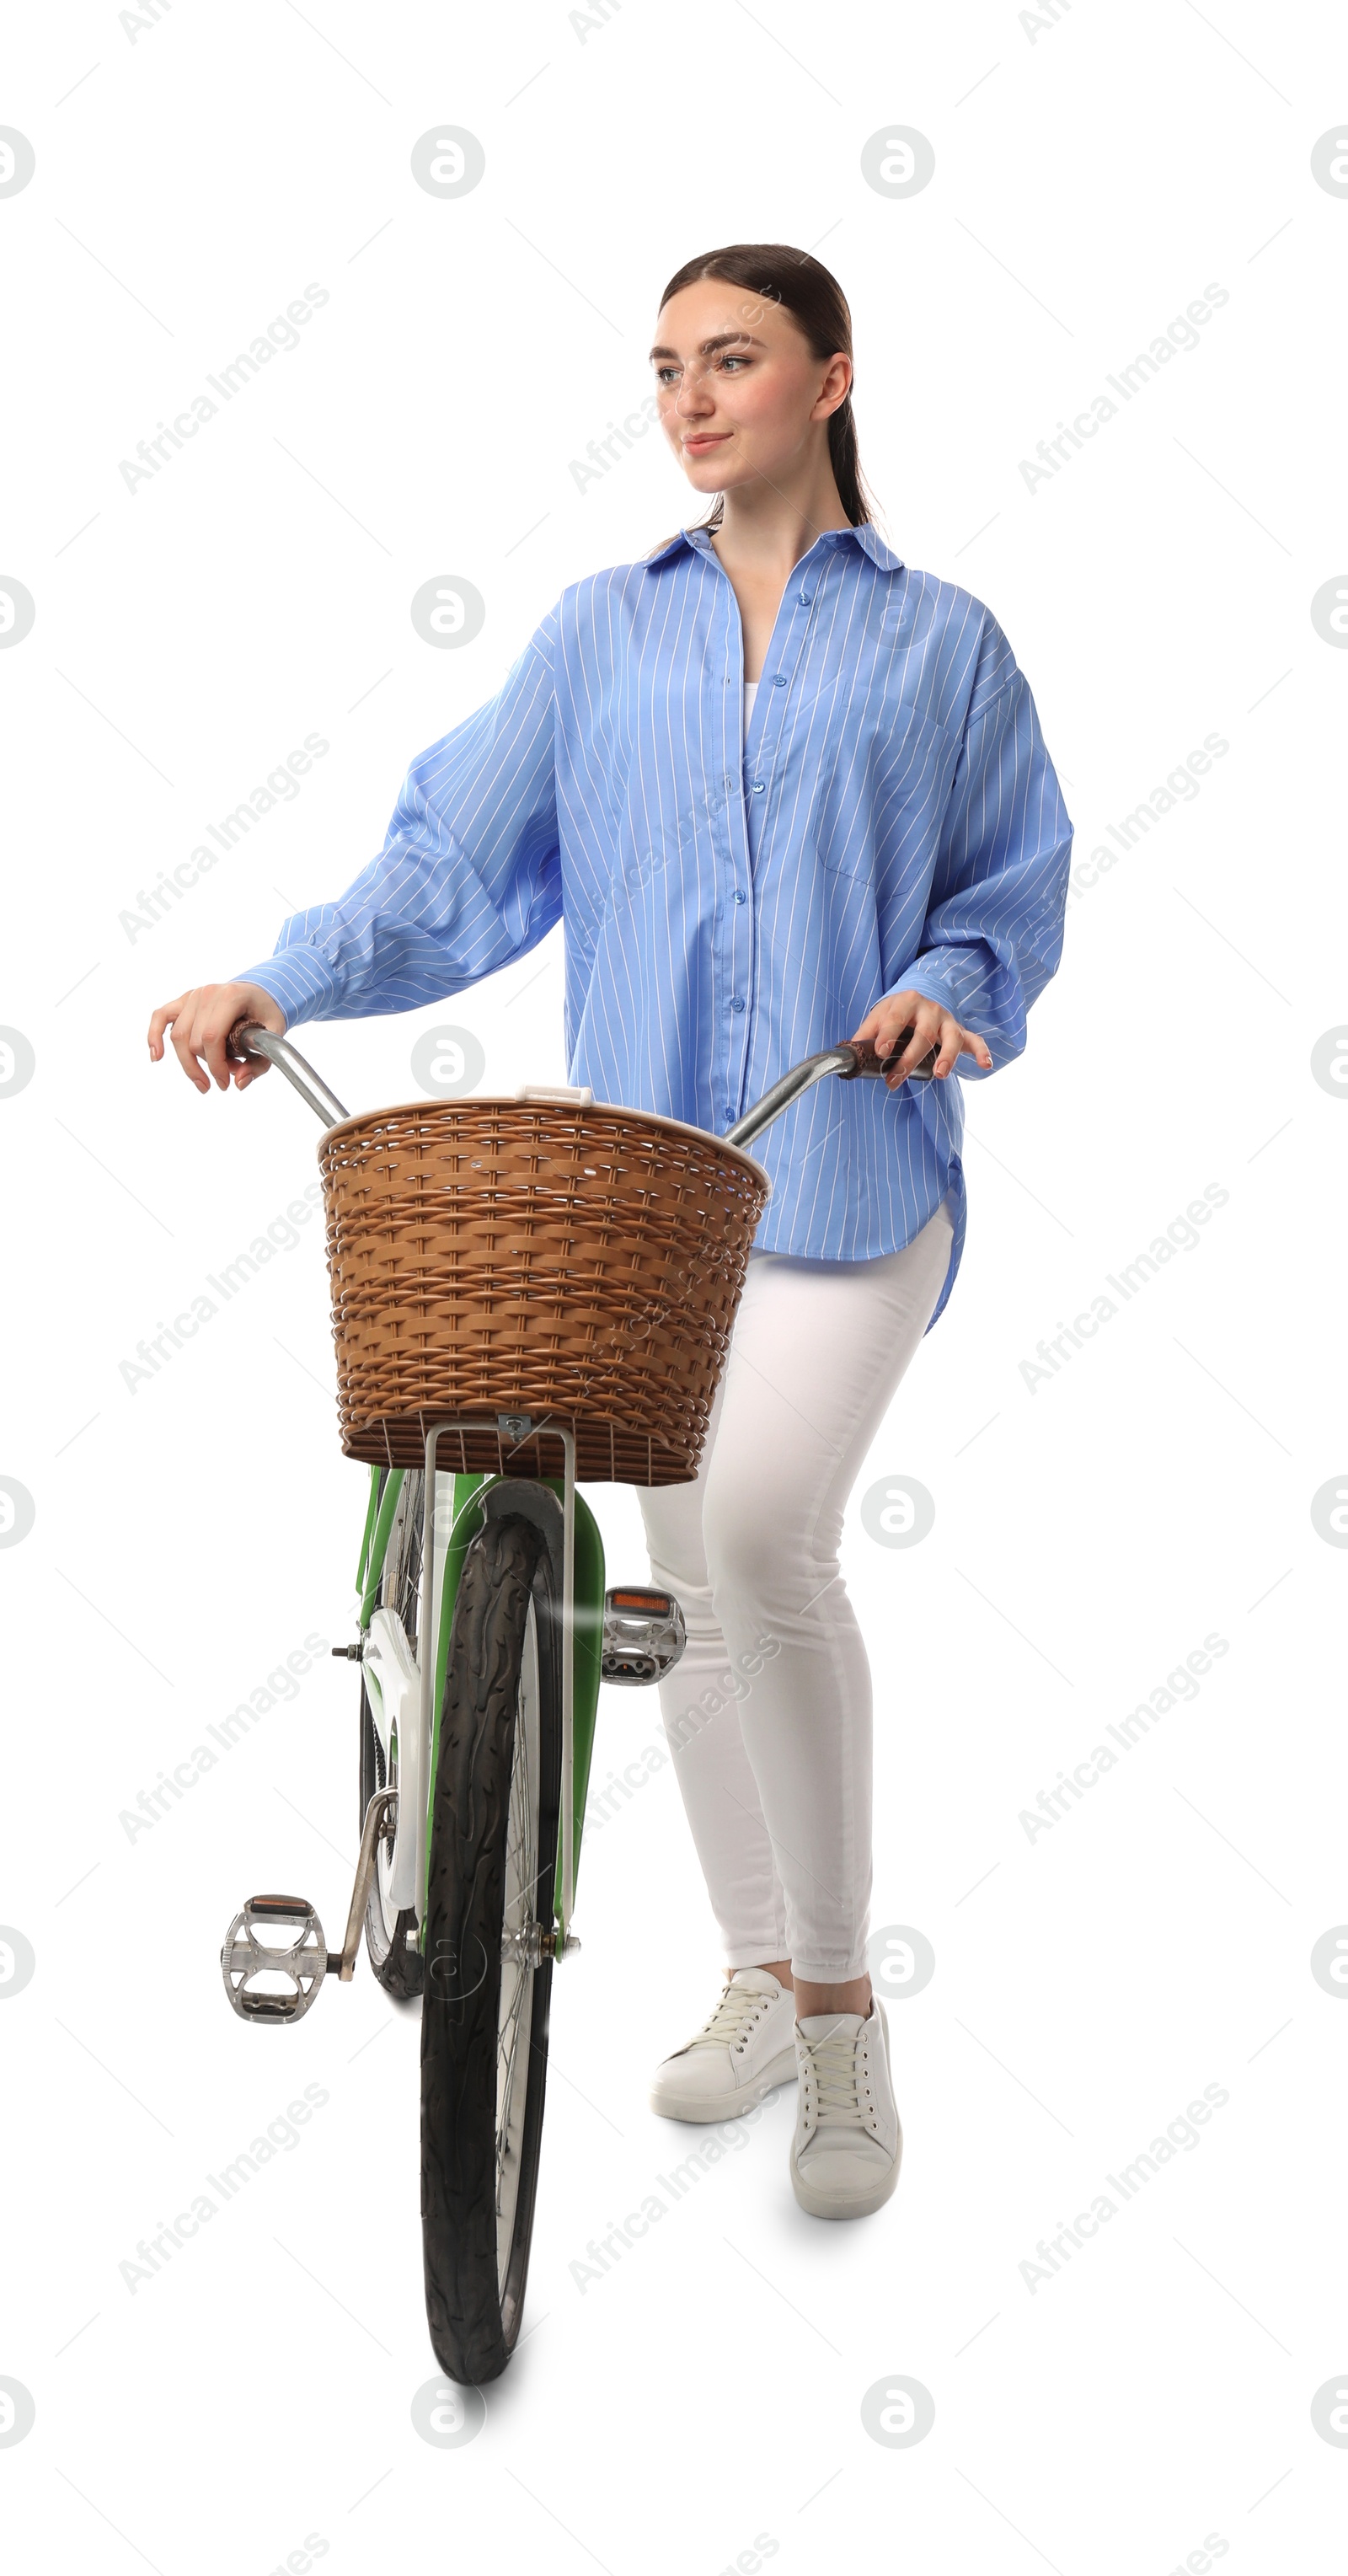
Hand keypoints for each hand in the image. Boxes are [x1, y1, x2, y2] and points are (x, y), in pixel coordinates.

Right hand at [147, 981, 285, 1094]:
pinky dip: (154, 1036)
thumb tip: (239, 1083)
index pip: (212, 1037)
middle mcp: (207, 993)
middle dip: (207, 1066)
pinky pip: (160, 1017)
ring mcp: (193, 995)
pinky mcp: (183, 1001)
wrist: (260, 991)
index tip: (224, 1083)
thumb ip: (259, 1063)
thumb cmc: (265, 1012)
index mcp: (230, 997)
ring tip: (205, 1079)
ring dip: (189, 1063)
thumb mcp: (274, 1036)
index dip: (215, 1065)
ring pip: (178, 1037)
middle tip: (225, 1078)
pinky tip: (156, 1056)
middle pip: (194, 1041)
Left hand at [851, 990, 992, 1085]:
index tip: (881, 1052)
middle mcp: (929, 1009)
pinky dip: (982, 1051)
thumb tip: (849, 1053)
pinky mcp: (959, 1032)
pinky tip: (985, 1064)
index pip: (896, 1017)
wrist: (919, 999)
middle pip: (923, 1034)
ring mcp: (947, 1021)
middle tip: (895, 1079)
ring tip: (939, 1074)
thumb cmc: (896, 1012)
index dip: (888, 1034)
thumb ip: (866, 1033)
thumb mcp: (879, 1016)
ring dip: (947, 1055)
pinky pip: (974, 1040)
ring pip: (951, 1037)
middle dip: (909, 1059)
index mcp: (906, 1002)